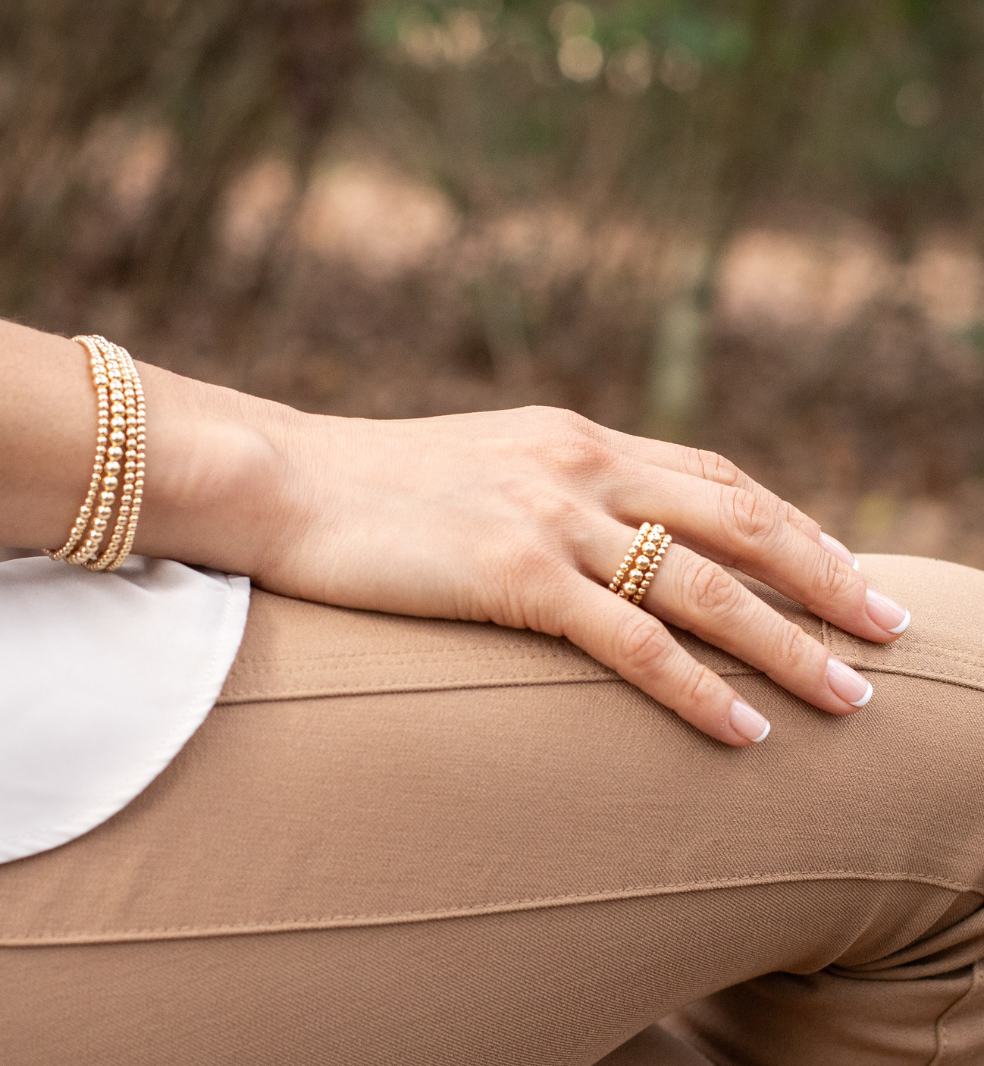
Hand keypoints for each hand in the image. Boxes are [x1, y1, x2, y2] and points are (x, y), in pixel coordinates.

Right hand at [219, 404, 909, 746]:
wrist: (279, 479)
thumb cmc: (366, 484)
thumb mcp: (476, 469)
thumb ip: (542, 489)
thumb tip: (585, 532)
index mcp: (574, 436)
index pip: (711, 475)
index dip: (785, 521)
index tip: (835, 563)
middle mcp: (581, 465)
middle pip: (738, 521)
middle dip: (823, 574)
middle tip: (888, 623)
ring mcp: (551, 517)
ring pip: (704, 587)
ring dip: (789, 643)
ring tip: (853, 697)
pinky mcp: (513, 573)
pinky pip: (632, 641)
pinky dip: (699, 688)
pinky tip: (748, 730)